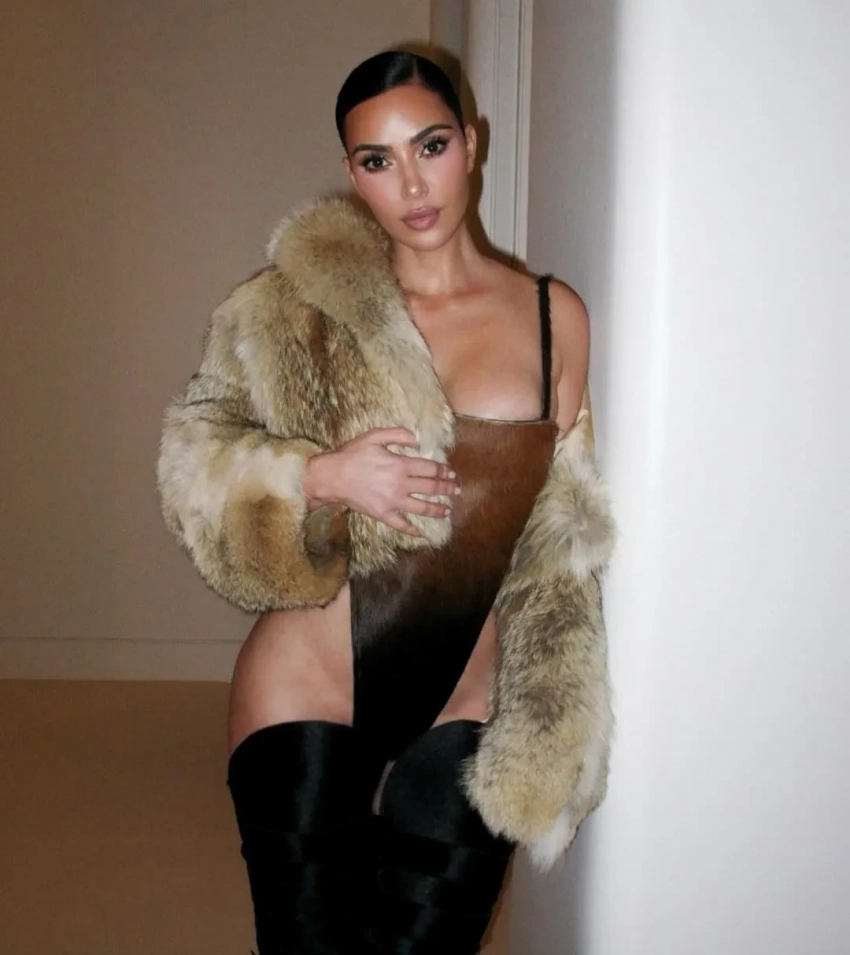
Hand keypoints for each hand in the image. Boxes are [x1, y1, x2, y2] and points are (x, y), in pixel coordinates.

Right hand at [305, 428, 459, 535]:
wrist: (331, 476)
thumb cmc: (351, 454)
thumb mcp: (375, 436)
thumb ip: (399, 434)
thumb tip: (419, 441)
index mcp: (400, 465)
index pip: (430, 468)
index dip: (444, 471)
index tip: (452, 473)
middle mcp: (400, 484)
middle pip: (431, 488)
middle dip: (447, 489)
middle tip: (457, 491)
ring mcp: (392, 502)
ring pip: (422, 508)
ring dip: (438, 509)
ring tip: (447, 510)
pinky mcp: (382, 514)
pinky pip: (401, 525)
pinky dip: (412, 529)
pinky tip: (421, 532)